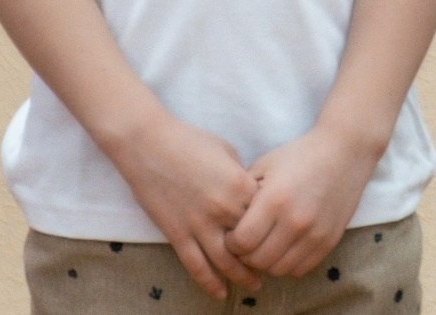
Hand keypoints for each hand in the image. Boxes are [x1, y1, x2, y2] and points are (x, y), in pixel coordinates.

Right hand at [109, 111, 262, 296]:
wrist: (148, 145)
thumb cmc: (191, 141)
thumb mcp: (229, 153)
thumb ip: (243, 177)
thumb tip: (253, 193)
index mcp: (241, 185)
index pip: (268, 213)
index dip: (278, 223)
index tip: (286, 232)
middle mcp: (223, 209)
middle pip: (252, 240)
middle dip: (266, 255)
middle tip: (279, 265)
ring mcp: (198, 224)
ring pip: (226, 261)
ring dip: (242, 276)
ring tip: (256, 285)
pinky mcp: (176, 234)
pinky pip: (195, 265)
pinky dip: (209, 282)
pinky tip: (221, 293)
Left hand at [228, 124, 381, 280]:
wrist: (345, 151)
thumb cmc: (300, 155)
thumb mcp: (265, 166)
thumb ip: (243, 196)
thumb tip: (227, 224)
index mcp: (275, 200)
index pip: (240, 243)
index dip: (231, 242)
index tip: (234, 232)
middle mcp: (296, 220)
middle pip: (257, 260)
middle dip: (246, 255)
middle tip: (249, 241)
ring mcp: (315, 233)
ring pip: (278, 269)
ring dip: (267, 261)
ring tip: (267, 244)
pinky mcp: (330, 240)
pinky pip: (300, 268)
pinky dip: (288, 263)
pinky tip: (286, 246)